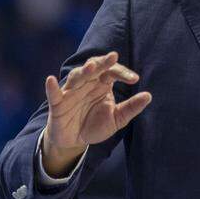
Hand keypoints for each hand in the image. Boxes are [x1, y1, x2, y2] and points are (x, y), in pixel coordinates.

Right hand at [41, 52, 151, 172]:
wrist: (75, 141)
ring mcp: (71, 92)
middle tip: (113, 57)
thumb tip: (149, 96)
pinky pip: (54, 93)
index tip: (135, 79)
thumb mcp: (117, 119)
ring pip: (76, 77)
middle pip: (94, 68)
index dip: (123, 73)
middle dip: (103, 62)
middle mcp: (87, 83)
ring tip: (91, 67)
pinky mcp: (58, 103)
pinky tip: (50, 79)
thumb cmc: (96, 125)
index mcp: (102, 84)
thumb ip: (131, 108)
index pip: (113, 72)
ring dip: (83, 72)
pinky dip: (52, 87)